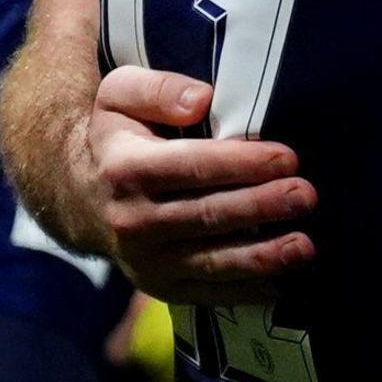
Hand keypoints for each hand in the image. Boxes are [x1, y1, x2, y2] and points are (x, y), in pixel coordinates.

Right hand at [76, 66, 317, 304]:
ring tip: (303, 246)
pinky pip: (207, 292)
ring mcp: (144, 261)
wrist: (77, 196)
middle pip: (208, 215)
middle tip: (305, 196)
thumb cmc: (116, 137)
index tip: (287, 158)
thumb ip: (159, 89)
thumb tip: (200, 101)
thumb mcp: (121, 94)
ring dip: (261, 256)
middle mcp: (131, 220)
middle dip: (261, 206)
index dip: (242, 164)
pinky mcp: (159, 288)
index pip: (192, 167)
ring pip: (211, 260)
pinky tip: (281, 283)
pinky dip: (245, 290)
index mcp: (126, 169)